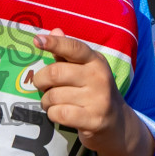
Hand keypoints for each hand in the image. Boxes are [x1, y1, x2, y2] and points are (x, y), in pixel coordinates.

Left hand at [33, 28, 153, 155]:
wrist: (117, 125)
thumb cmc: (94, 92)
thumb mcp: (85, 70)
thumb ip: (67, 53)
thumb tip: (54, 31)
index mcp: (96, 61)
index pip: (74, 48)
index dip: (55, 43)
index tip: (38, 40)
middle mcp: (99, 78)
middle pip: (55, 73)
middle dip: (40, 81)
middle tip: (42, 86)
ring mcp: (99, 100)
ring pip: (53, 96)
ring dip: (46, 101)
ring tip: (53, 103)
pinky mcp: (94, 120)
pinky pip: (59, 113)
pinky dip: (52, 114)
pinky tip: (59, 114)